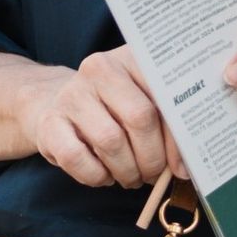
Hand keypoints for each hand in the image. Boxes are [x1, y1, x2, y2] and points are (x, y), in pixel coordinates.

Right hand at [19, 47, 184, 187]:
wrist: (57, 105)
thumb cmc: (113, 111)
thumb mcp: (143, 106)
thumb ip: (168, 126)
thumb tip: (186, 166)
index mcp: (130, 59)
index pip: (164, 97)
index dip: (178, 139)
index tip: (182, 167)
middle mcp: (99, 69)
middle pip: (140, 118)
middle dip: (152, 158)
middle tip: (153, 174)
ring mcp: (71, 94)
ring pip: (110, 141)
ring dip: (127, 172)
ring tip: (131, 177)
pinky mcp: (50, 121)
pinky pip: (78, 158)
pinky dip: (97, 177)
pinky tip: (103, 175)